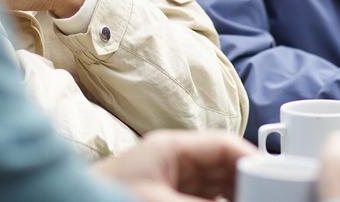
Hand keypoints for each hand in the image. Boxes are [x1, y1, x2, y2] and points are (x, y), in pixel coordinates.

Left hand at [93, 130, 256, 200]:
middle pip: (222, 165)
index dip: (250, 157)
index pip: (222, 144)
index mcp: (171, 146)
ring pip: (215, 185)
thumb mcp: (159, 200)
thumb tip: (235, 201)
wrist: (67, 199)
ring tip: (253, 200)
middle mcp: (173, 159)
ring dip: (233, 194)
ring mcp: (169, 179)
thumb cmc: (103, 194)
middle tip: (266, 194)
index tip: (272, 176)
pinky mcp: (165, 195)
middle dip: (245, 181)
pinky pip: (201, 196)